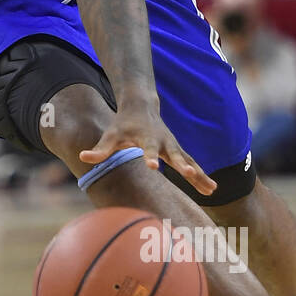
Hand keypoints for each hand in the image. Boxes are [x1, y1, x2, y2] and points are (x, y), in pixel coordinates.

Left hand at [78, 105, 216, 195]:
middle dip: (183, 165)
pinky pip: (192, 163)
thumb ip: (100, 148)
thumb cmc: (123, 124)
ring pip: (189, 161)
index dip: (150, 157)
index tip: (153, 166)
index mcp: (147, 138)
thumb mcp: (111, 135)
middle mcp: (164, 142)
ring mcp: (173, 146)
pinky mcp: (178, 150)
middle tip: (190, 174)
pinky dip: (202, 175)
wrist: (141, 105)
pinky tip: (211, 188)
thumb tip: (83, 156)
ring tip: (211, 189)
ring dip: (200, 175)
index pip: (148, 149)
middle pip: (175, 155)